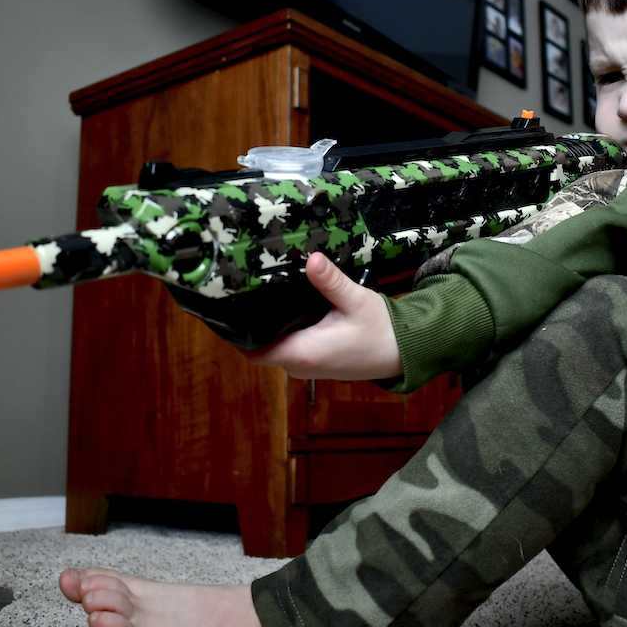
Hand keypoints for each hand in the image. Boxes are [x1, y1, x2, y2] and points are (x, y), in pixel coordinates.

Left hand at [242, 252, 402, 380]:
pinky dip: (280, 332)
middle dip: (248, 323)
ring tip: (254, 295)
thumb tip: (312, 260)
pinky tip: (281, 308)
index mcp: (304, 353)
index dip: (234, 332)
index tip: (222, 308)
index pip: (252, 349)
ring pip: (273, 347)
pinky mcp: (315, 362)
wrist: (404, 353)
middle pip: (258, 346)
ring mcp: (307, 366)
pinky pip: (287, 347)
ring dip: (265, 328)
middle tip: (237, 290)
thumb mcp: (356, 300)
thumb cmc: (382, 330)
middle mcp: (300, 365)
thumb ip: (331, 282)